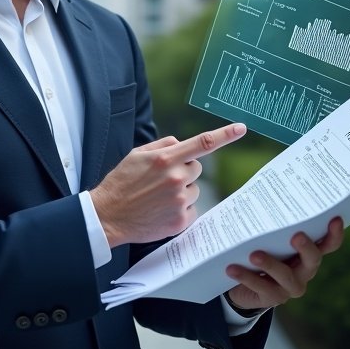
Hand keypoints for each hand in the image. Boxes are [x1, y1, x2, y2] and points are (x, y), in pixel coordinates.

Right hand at [89, 124, 245, 247]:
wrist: (109, 215)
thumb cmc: (122, 182)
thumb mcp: (138, 154)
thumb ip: (163, 145)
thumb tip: (182, 144)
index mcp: (166, 158)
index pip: (202, 143)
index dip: (225, 134)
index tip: (241, 128)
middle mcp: (176, 178)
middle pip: (196, 168)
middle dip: (184, 170)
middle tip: (162, 179)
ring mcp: (179, 200)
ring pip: (194, 189)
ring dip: (182, 190)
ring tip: (158, 197)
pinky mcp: (180, 220)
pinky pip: (191, 208)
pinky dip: (180, 208)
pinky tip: (161, 210)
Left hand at [223, 216, 343, 313]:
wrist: (240, 283)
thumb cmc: (257, 250)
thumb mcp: (264, 235)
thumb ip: (266, 220)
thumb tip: (257, 191)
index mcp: (306, 252)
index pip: (327, 244)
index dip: (334, 233)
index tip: (334, 218)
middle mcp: (304, 270)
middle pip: (313, 260)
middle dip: (306, 248)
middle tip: (296, 236)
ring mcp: (290, 287)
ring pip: (286, 276)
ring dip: (271, 264)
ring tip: (254, 255)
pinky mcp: (272, 298)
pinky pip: (262, 288)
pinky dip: (246, 277)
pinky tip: (232, 268)